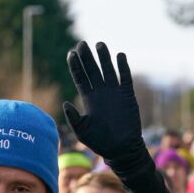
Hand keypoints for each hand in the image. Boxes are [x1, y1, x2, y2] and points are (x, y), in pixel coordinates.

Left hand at [63, 41, 144, 169]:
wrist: (121, 149)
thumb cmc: (100, 142)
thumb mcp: (81, 131)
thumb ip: (73, 117)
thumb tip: (65, 103)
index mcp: (88, 99)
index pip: (80, 78)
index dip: (76, 66)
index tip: (71, 54)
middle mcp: (100, 93)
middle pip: (92, 70)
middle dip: (87, 57)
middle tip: (81, 44)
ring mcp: (114, 93)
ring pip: (108, 70)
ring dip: (104, 58)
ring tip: (99, 44)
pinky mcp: (127, 95)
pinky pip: (125, 77)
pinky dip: (123, 67)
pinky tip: (119, 55)